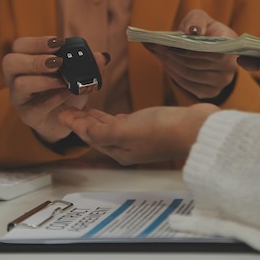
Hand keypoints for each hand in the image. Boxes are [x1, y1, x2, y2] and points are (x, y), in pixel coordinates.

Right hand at [2, 36, 108, 142]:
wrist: (65, 119)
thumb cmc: (65, 90)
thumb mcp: (77, 74)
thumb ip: (88, 64)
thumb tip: (103, 56)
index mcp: (24, 61)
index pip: (20, 45)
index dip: (37, 42)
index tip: (59, 43)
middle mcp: (16, 78)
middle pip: (10, 62)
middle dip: (35, 60)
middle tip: (58, 62)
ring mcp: (19, 98)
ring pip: (19, 84)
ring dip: (44, 80)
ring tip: (62, 80)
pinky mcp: (28, 115)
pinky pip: (35, 107)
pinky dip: (53, 99)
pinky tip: (66, 94)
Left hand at [58, 103, 219, 165]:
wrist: (197, 129)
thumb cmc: (163, 130)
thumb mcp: (124, 131)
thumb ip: (101, 131)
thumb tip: (79, 128)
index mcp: (119, 151)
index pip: (90, 136)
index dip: (75, 124)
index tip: (62, 112)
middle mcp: (128, 147)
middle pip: (98, 133)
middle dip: (83, 122)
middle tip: (69, 108)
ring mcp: (140, 137)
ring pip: (111, 128)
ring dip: (97, 119)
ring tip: (86, 109)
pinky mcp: (152, 126)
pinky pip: (127, 122)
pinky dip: (115, 117)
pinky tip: (115, 113)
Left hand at [144, 10, 237, 100]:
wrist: (207, 47)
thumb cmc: (203, 30)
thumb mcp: (199, 18)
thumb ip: (196, 20)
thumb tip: (193, 30)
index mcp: (232, 45)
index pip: (214, 53)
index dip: (191, 50)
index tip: (170, 43)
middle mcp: (230, 67)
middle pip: (196, 64)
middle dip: (173, 55)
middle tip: (156, 46)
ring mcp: (221, 82)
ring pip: (189, 75)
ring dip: (169, 64)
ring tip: (157, 52)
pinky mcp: (209, 92)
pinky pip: (186, 85)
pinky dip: (172, 73)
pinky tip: (165, 62)